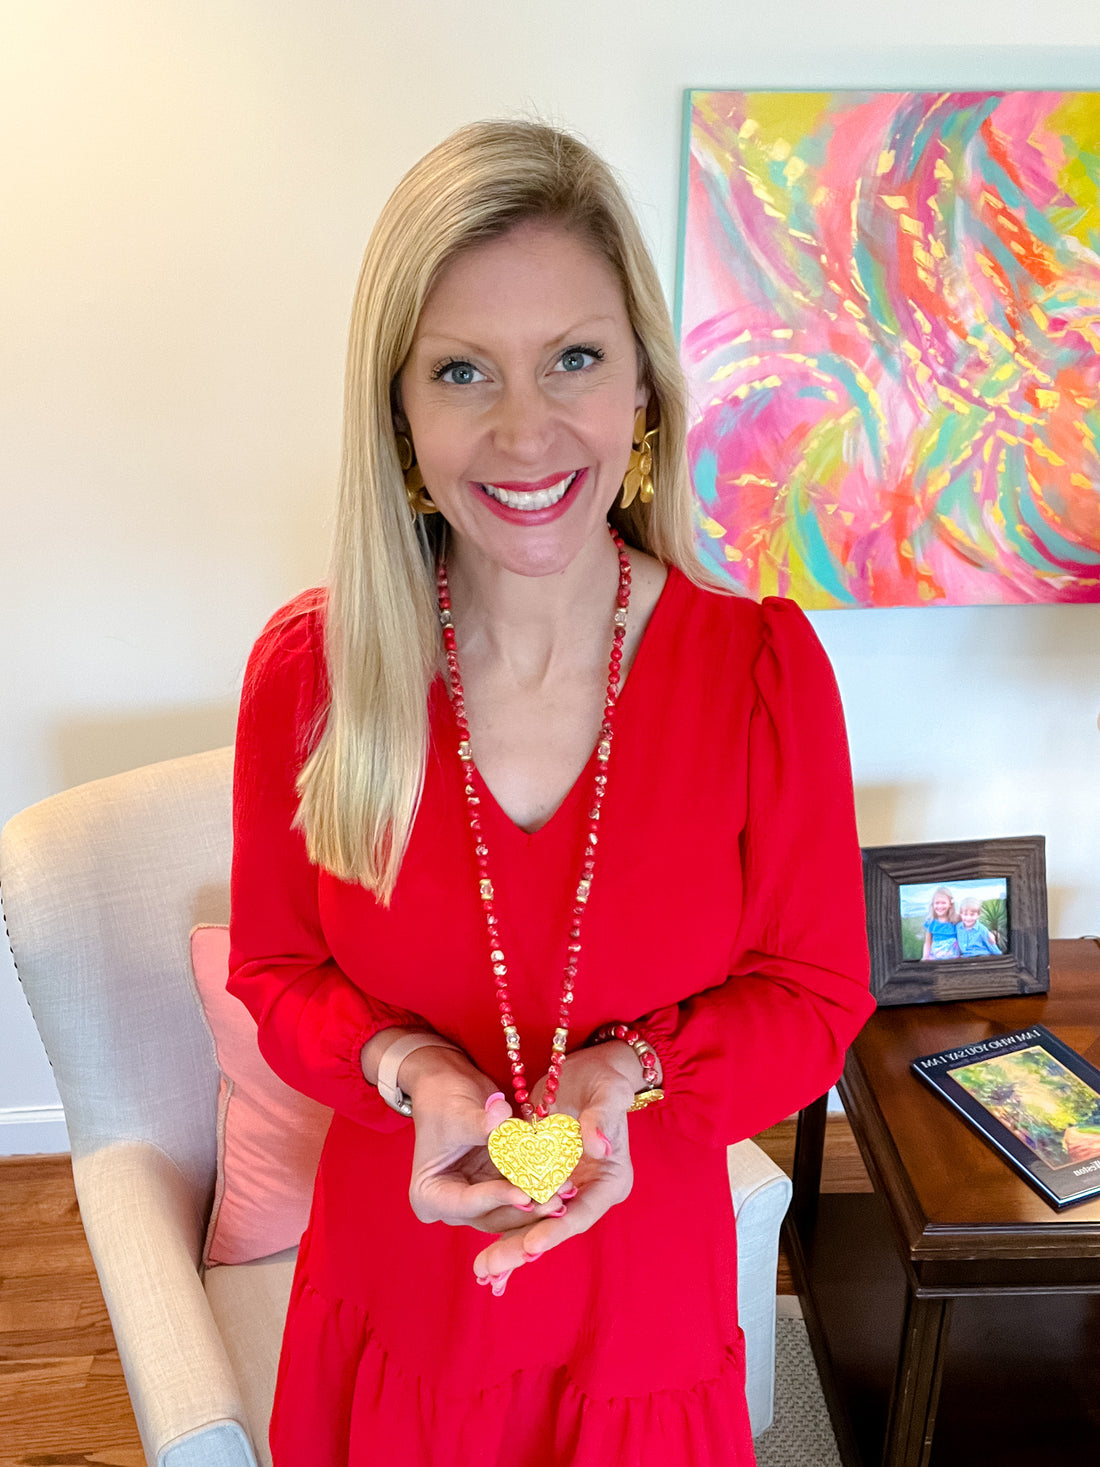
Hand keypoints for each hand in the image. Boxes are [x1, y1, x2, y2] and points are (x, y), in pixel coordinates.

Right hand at [398, 1045, 567, 1234]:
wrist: (449, 1084)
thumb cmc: (442, 1098)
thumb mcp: (456, 1113)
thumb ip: (480, 1123)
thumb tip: (502, 1118)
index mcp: (429, 1195)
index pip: (465, 1203)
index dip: (495, 1198)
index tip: (524, 1194)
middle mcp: (453, 1204)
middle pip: (490, 1216)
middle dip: (523, 1209)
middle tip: (555, 1200)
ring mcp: (477, 1197)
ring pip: (509, 1210)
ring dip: (538, 1202)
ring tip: (565, 1191)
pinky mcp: (497, 1186)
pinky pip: (520, 1193)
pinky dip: (539, 1187)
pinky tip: (564, 1182)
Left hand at [471, 1042, 639, 1286]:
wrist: (591, 1070)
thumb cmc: (605, 1079)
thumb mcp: (608, 1093)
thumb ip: (602, 1119)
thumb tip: (599, 1146)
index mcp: (611, 1180)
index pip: (582, 1213)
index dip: (555, 1230)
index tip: (530, 1246)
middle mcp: (588, 1192)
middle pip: (555, 1228)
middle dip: (522, 1249)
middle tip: (489, 1270)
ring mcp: (565, 1189)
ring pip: (535, 1224)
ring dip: (509, 1246)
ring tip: (481, 1270)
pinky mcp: (544, 1179)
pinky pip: (522, 1207)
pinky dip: (504, 1226)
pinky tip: (485, 1250)